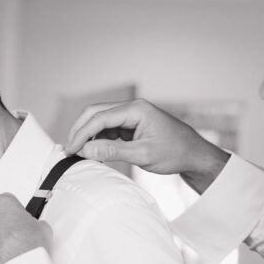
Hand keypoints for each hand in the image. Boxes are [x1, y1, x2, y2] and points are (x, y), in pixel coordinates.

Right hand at [66, 99, 229, 192]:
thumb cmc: (175, 152)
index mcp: (136, 109)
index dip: (81, 134)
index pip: (99, 117)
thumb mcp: (143, 155)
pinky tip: (92, 152)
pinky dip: (98, 140)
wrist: (193, 155)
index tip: (71, 150)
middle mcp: (132, 108)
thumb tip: (85, 151)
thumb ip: (112, 152)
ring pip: (100, 121)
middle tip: (69, 151)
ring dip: (88, 136)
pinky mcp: (131, 125)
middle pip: (95, 113)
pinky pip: (108, 129)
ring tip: (78, 154)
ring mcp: (131, 116)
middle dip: (80, 131)